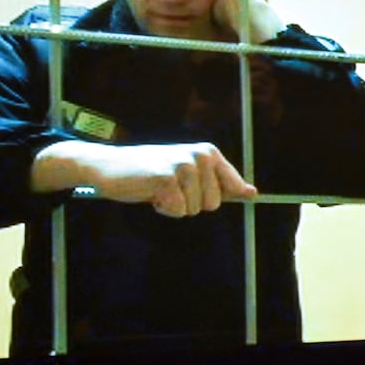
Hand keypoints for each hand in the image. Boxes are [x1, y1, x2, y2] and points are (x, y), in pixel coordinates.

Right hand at [31, 141, 256, 217]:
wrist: (111, 166)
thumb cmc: (153, 173)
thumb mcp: (190, 174)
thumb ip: (221, 183)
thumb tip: (253, 193)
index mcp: (209, 152)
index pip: (232, 186)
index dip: (222, 196)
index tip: (213, 193)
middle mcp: (199, 155)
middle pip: (213, 204)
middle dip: (190, 204)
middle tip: (171, 188)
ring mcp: (183, 165)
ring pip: (195, 210)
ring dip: (175, 206)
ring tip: (160, 189)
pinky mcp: (166, 178)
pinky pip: (177, 211)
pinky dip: (163, 209)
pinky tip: (151, 193)